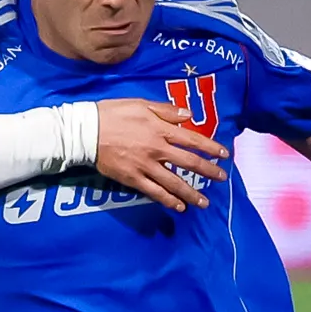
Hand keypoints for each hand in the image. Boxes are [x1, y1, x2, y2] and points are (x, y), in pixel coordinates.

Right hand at [94, 100, 228, 212]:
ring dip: (192, 193)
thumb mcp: (141, 104)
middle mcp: (157, 149)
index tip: (224, 155)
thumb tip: (188, 115)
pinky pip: (154, 192)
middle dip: (208, 171)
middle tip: (222, 178)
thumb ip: (166, 110)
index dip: (210, 147)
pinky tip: (179, 207)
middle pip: (189, 163)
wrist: (86, 131)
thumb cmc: (113, 113)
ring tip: (205, 202)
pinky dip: (168, 200)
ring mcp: (146, 166)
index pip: (192, 139)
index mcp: (161, 129)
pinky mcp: (133, 179)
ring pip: (174, 182)